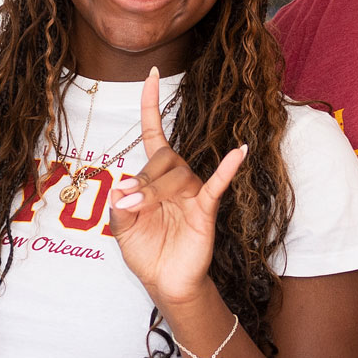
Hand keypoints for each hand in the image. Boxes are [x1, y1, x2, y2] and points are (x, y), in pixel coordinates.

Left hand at [106, 69, 246, 308]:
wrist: (166, 283)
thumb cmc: (147, 252)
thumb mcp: (121, 229)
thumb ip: (119, 207)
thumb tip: (120, 187)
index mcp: (155, 178)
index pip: (154, 133)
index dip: (151, 105)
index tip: (152, 75)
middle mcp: (175, 179)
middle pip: (160, 161)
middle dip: (140, 180)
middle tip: (125, 203)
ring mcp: (192, 193)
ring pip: (176, 174)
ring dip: (153, 190)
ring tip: (136, 209)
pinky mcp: (204, 209)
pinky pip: (217, 184)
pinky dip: (228, 168)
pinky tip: (238, 152)